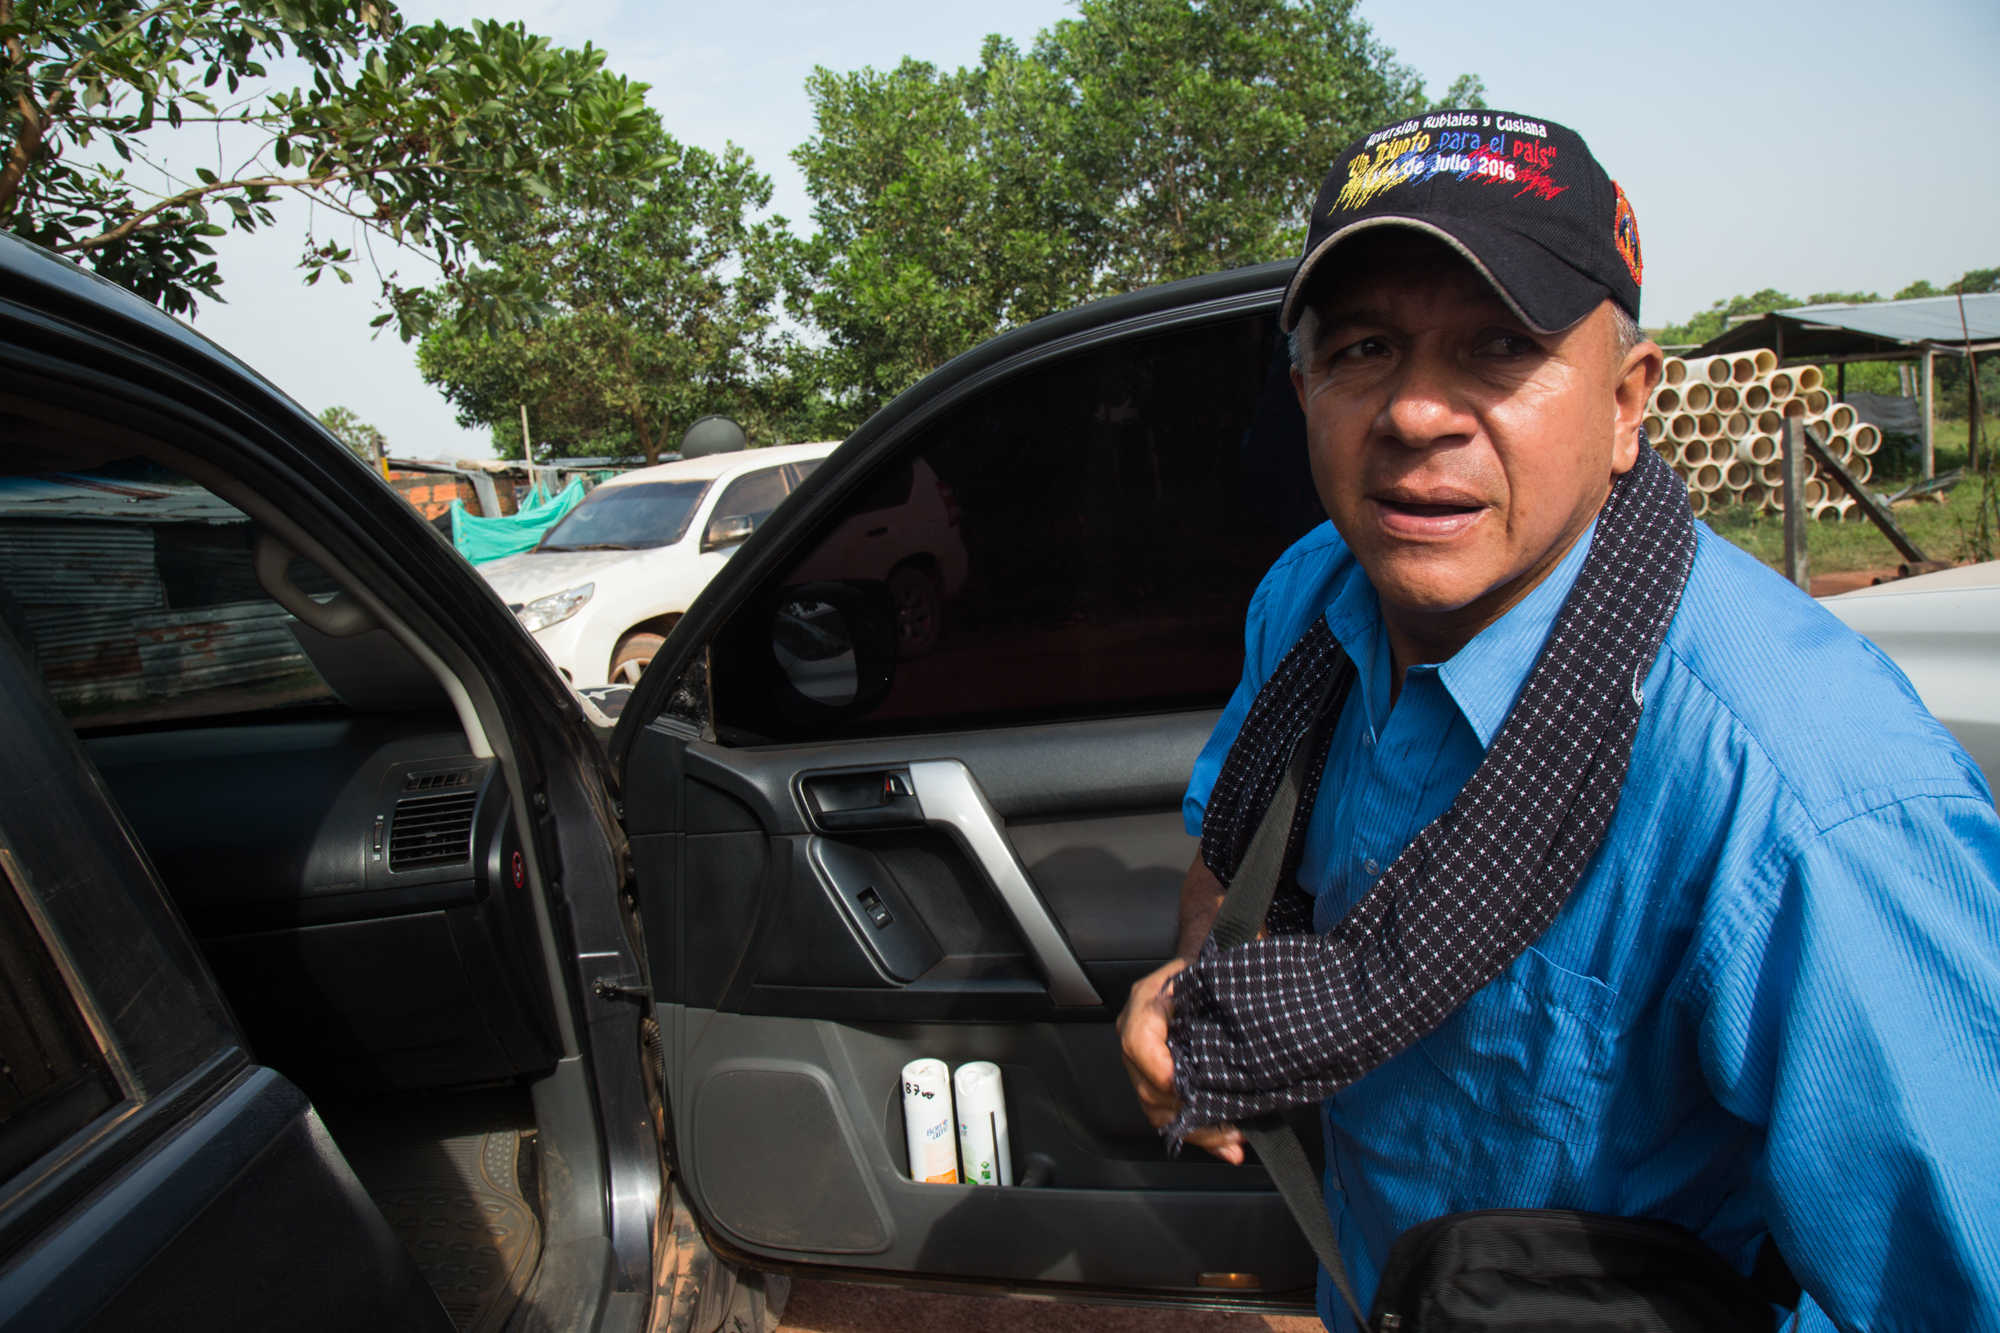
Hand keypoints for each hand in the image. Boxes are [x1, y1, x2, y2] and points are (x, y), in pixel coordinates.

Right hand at [1117, 957, 1246, 1164]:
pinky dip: (1198, 1133)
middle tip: (1231, 1129)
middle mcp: (1138, 1035)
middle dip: (1189, 1114)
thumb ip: (1219, 987)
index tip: (1182, 1087)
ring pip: (1158, 1109)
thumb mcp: (1213, 967)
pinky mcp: (1159, 1081)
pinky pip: (1168, 1115)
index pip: (1139, 1041)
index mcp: (1148, 1004)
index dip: (1157, 1068)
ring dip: (1198, 1130)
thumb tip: (1247, 1018)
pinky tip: (1226, 1145)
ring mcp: (1146, 1062)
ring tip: (1234, 1140)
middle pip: (1148, 1087)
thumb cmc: (1212, 966)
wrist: (1207, 967)